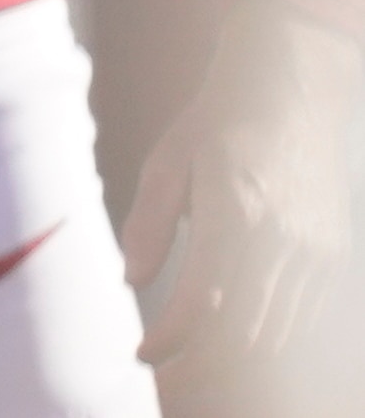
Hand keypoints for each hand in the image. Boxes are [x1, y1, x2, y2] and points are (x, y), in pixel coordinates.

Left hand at [123, 8, 357, 364]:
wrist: (295, 93)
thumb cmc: (219, 124)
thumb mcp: (169, 160)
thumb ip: (150, 222)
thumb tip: (132, 280)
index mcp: (237, 210)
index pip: (205, 298)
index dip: (172, 338)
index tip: (143, 354)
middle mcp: (284, 238)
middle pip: (244, 329)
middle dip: (201, 361)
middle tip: (163, 371)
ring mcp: (316, 252)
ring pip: (277, 332)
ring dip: (235, 359)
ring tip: (191, 364)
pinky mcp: (333, 258)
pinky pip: (303, 317)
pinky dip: (270, 340)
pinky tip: (234, 342)